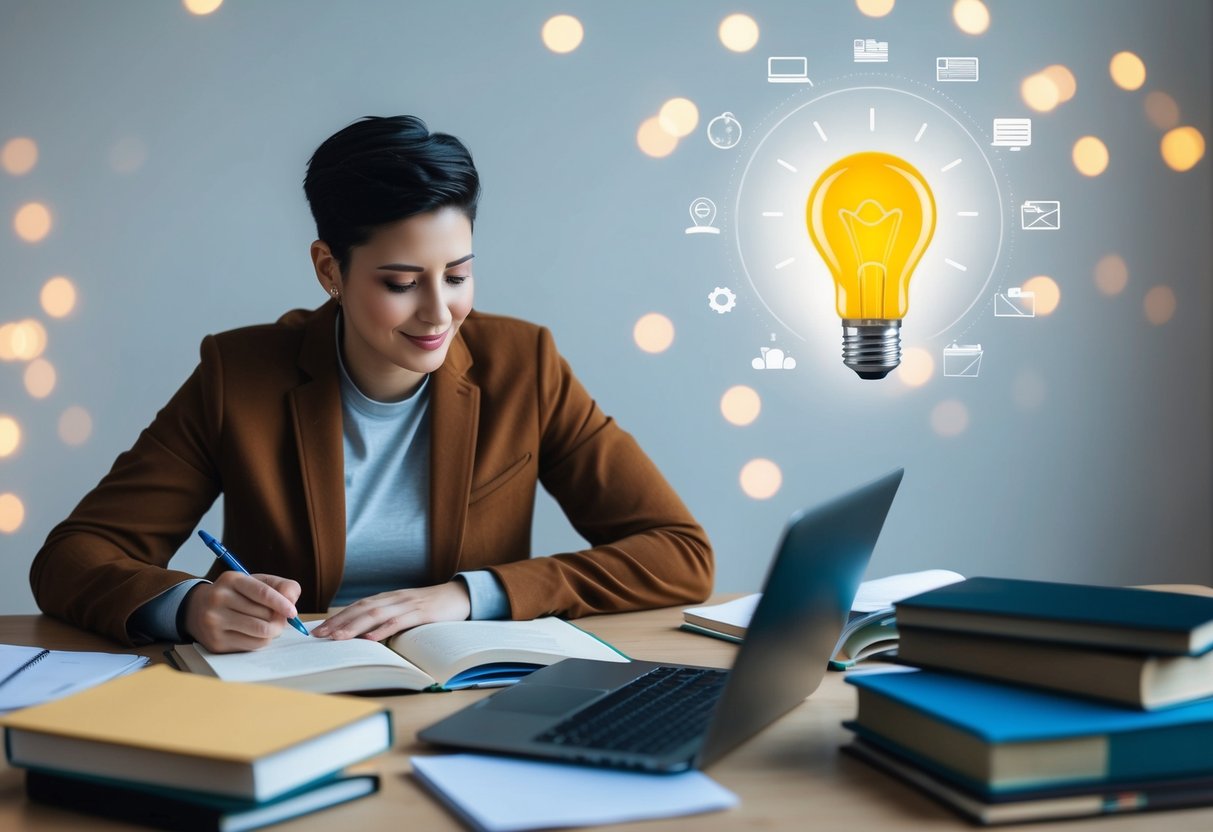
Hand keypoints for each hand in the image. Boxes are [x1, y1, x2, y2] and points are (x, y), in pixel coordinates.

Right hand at [182, 572, 301, 652]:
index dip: (281, 603)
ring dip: (273, 631)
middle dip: (278, 619)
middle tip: (280, 619)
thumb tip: (291, 600)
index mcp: (232, 580)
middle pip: (263, 615)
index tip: (293, 612)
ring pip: (259, 631)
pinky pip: (252, 645)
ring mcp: (214, 621)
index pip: (262, 592)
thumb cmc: (236, 595)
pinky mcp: (216, 642)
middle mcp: (219, 599)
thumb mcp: (255, 582)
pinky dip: (262, 641)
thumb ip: (279, 586)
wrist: (197, 609)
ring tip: (271, 626)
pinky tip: (257, 634)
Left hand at [312, 581, 470, 641]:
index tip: (319, 630)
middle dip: (338, 622)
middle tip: (319, 635)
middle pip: (361, 609)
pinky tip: (370, 638)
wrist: (460, 595)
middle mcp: (394, 598)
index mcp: (389, 598)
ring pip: (376, 614)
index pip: (358, 606)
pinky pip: (399, 621)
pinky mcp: (422, 613)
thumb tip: (365, 636)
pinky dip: (382, 629)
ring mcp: (408, 604)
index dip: (337, 617)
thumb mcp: (407, 610)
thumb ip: (389, 617)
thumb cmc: (433, 606)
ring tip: (338, 638)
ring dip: (354, 627)